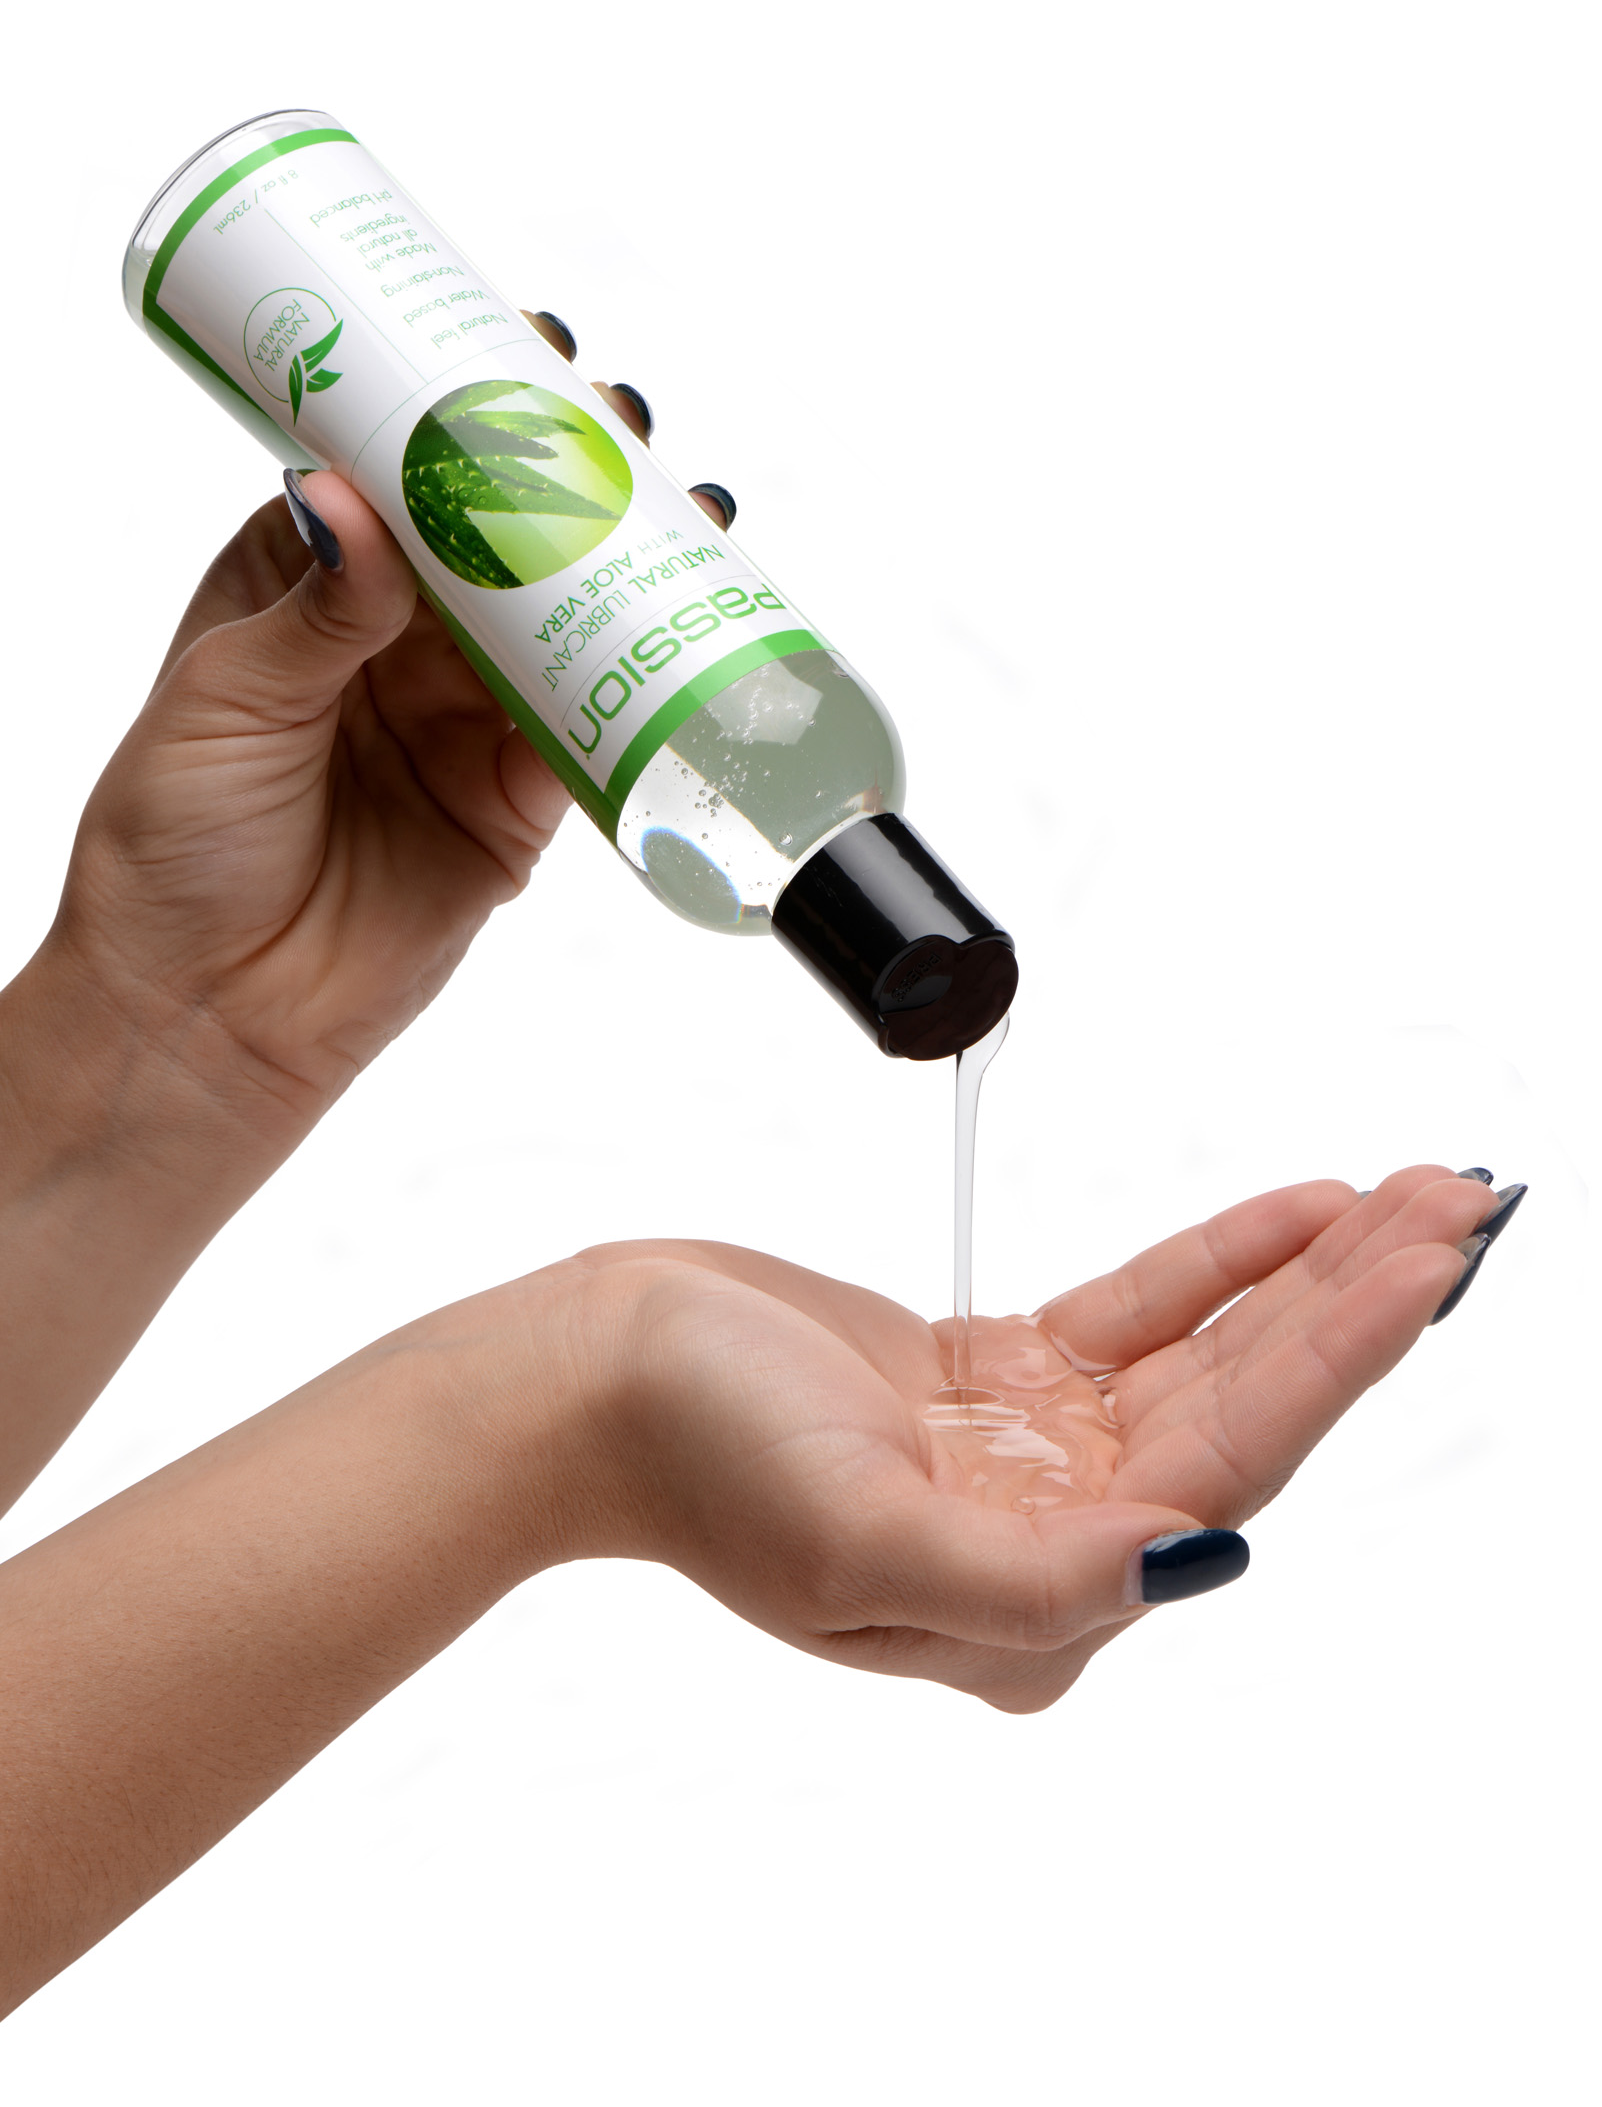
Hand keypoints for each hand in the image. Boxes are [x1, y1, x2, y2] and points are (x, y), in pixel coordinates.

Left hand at [0, 316, 732, 1502]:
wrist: (201, 1018)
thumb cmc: (171, 849)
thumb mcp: (224, 704)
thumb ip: (311, 609)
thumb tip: (352, 492)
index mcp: (307, 580)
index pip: (402, 463)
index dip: (471, 402)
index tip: (534, 349)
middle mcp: (396, 640)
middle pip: (506, 530)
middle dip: (579, 469)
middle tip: (632, 422)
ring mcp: (464, 720)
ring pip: (568, 619)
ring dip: (636, 562)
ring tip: (697, 505)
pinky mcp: (517, 808)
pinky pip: (597, 733)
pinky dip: (652, 686)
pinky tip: (704, 630)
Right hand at [549, 1162, 1506, 1710]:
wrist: (578, 1381)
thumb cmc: (691, 1460)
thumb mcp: (852, 1541)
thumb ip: (1030, 1579)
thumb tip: (1194, 1554)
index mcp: (1034, 1605)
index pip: (1228, 1465)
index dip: (1340, 1355)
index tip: (1428, 1262)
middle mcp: (1050, 1540)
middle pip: (1245, 1408)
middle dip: (1358, 1305)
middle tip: (1462, 1204)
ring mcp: (1026, 1458)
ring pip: (1206, 1357)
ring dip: (1308, 1278)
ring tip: (1410, 1198)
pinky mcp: (992, 1385)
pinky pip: (1136, 1317)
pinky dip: (1218, 1265)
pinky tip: (1293, 1215)